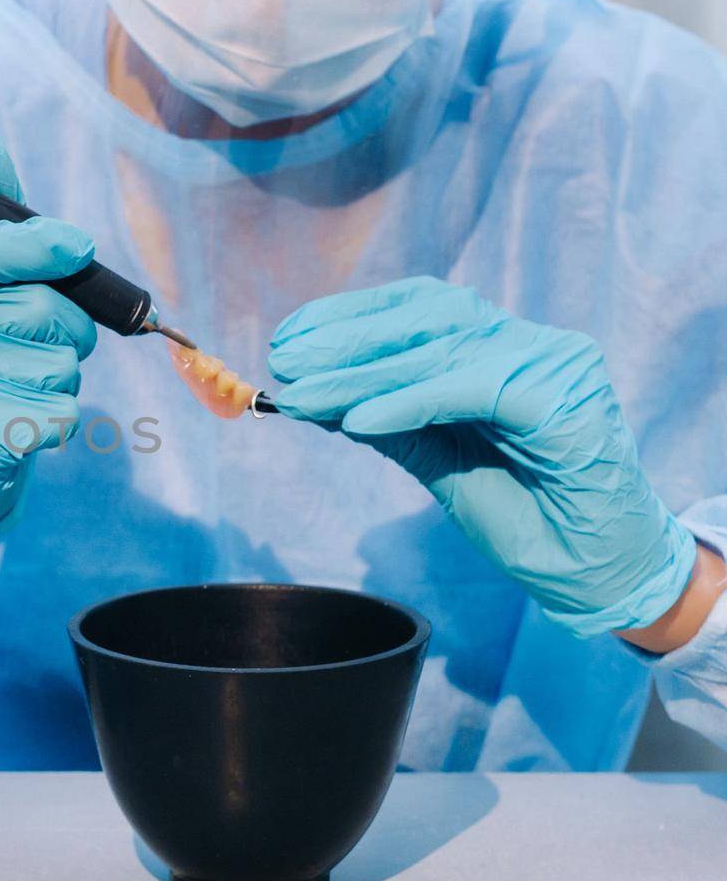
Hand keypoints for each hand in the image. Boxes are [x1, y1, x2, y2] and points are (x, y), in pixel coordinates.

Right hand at [0, 119, 96, 552]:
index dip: (28, 246)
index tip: (78, 245)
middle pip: (38, 309)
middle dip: (64, 321)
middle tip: (36, 336)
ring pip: (59, 362)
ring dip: (62, 369)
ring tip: (19, 378)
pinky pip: (63, 410)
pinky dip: (60, 413)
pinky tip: (21, 416)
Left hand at [268, 276, 696, 635]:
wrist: (597, 572)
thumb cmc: (524, 515)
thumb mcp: (438, 461)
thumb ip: (389, 422)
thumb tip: (313, 392)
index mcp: (502, 347)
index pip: (418, 308)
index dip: (349, 317)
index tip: (288, 338)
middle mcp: (530, 343)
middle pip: (425, 318)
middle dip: (345, 338)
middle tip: (283, 359)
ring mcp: (552, 364)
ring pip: (439, 351)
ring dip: (360, 374)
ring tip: (302, 392)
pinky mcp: (562, 400)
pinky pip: (468, 391)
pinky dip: (406, 403)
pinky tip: (354, 421)